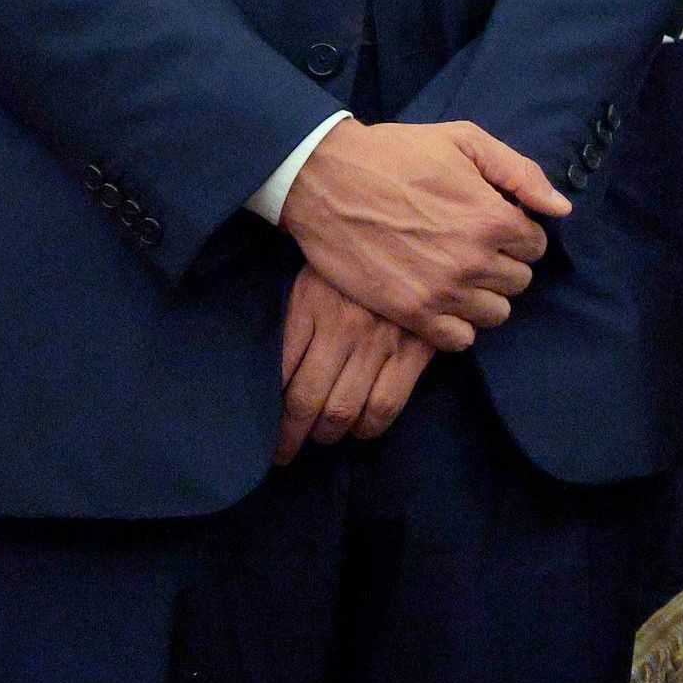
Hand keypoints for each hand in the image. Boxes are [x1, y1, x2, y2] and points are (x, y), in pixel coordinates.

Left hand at [276, 264, 431, 461]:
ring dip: (329, 434)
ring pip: (345, 410)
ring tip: (324, 436)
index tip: (266, 436)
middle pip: (307, 400)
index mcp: (309, 304)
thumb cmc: (353, 258)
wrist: (412, 231)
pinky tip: (361, 428)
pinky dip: (369, 426)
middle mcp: (342, 326)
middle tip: (287, 451)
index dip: (270, 414)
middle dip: (293, 435)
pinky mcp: (416, 350)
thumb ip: (294, 317)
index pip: (279, 374)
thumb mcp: (312, 275)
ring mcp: (381, 340)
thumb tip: (276, 372)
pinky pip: (386, 404)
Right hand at [280, 121, 563, 344]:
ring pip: (495, 314)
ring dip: (483, 296)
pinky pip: (460, 340)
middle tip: (473, 249)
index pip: (537, 246)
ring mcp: (441, 291)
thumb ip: (520, 173)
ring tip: (458, 275)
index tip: (493, 225)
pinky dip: (457, 326)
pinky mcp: (410, 312)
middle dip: (503, 265)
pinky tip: (441, 301)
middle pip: (519, 282)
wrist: (325, 180)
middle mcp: (473, 260)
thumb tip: (560, 209)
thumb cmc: (396, 154)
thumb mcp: (465, 141)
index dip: (518, 234)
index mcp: (492, 218)